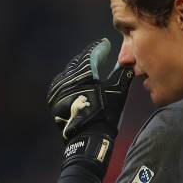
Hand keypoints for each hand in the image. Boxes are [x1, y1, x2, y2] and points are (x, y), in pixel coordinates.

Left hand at [47, 39, 133, 163]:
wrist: (87, 138)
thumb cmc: (105, 114)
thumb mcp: (117, 93)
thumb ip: (122, 76)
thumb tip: (129, 65)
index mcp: (84, 73)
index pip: (91, 54)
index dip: (99, 49)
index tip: (105, 44)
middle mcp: (68, 77)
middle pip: (79, 62)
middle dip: (88, 57)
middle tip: (97, 54)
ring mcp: (58, 88)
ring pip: (69, 72)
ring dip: (79, 68)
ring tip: (87, 68)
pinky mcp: (54, 98)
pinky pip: (62, 82)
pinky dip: (70, 79)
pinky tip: (75, 81)